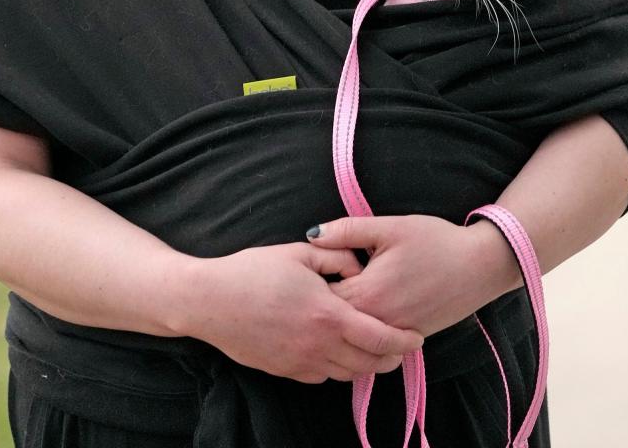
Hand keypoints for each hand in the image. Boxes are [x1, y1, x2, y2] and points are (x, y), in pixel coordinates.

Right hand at [177, 242, 423, 383]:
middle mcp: (318, 346)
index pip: (380, 338)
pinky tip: (336, 350)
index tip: (417, 337)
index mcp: (328, 316)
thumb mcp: (298, 253)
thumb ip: (336, 257)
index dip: (404, 341)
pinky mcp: (284, 371)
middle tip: (401, 346)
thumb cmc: (252, 271)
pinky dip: (337, 366)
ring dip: (365, 365)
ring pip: (347, 374)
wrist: (210, 301)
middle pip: (369, 364)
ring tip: (373, 349)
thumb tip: (358, 265)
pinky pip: (321, 375)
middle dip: (391, 358)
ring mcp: (300, 363)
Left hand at [307, 215, 520, 336]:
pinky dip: (365, 326)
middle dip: (324, 302)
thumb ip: (347, 230)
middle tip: (319, 280)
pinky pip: (375, 339)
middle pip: (335, 320)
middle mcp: (378, 322)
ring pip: (354, 333)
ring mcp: (393, 334)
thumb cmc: (435, 241)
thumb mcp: (389, 226)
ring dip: (344, 317)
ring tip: (340, 293)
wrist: (479, 266)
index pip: (321, 298)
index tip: (310, 267)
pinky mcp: (408, 338)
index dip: (312, 282)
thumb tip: (312, 233)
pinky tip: (366, 305)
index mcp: (367, 293)